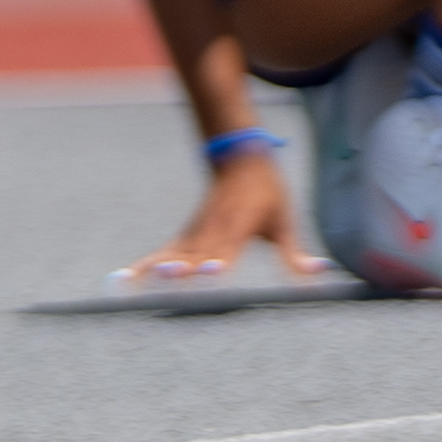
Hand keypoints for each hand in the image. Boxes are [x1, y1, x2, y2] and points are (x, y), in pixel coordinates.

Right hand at [117, 137, 323, 290]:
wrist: (240, 157)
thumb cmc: (268, 193)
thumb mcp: (286, 220)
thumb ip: (295, 254)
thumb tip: (319, 274)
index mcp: (239, 225)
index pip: (228, 247)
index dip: (220, 260)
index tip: (210, 271)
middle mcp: (212, 229)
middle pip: (194, 254)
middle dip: (181, 271)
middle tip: (166, 281)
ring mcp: (195, 232)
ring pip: (171, 254)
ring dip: (151, 269)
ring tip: (128, 284)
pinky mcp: (185, 236)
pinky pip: (162, 254)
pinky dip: (143, 267)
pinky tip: (123, 281)